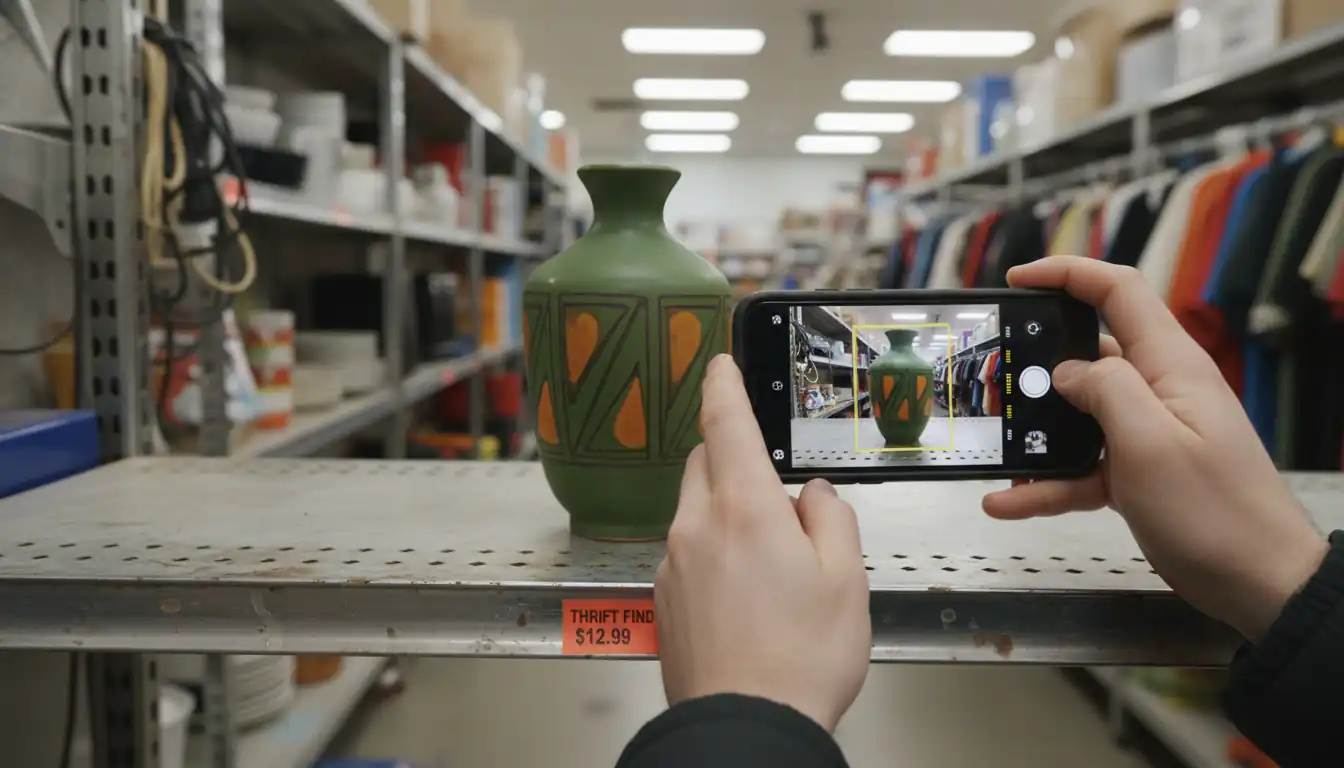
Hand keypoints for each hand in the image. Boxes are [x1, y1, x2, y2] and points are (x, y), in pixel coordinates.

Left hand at [655, 354, 870, 731]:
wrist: (746, 727)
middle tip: (776, 494)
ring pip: (695, 511)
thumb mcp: (846, 580)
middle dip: (733, 460)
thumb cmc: (800, 659)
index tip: (720, 363)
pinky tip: (747, 595)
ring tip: (774, 564)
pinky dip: (713, 553)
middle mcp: (696, 527)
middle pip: (706, 466)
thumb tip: (811, 496)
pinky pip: (687, 552)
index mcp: (743, 510)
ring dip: (726, 512)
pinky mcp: (665, 598)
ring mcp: (673, 564)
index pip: (724, 424)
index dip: (722, 385)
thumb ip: (829, 519)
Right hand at [985, 257, 1326, 641]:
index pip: (1118, 292)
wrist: (1258, 584)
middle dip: (1037, 363)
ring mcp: (1147, 433)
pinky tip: (1006, 502)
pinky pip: (1080, 467)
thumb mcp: (1150, 442)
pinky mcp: (1137, 474)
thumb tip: (1066, 373)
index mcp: (1169, 366)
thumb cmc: (1214, 511)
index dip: (1067, 273)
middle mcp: (1157, 391)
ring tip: (993, 443)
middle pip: (1089, 353)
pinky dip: (1045, 483)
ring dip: (1035, 431)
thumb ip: (1104, 390)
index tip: (1016, 280)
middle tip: (993, 378)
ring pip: (1077, 416)